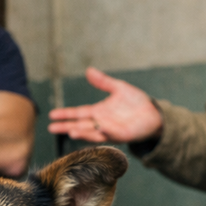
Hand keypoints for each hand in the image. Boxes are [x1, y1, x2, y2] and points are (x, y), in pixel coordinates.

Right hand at [48, 67, 163, 143]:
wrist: (153, 113)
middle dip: (66, 127)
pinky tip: (100, 127)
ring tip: (71, 131)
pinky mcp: (122, 135)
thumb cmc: (136, 102)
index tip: (52, 115)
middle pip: (80, 125)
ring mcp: (110, 130)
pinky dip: (106, 131)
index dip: (65, 114)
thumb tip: (88, 71)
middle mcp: (101, 123)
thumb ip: (103, 81)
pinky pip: (112, 134)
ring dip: (82, 133)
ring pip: (93, 133)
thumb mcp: (118, 88)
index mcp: (98, 112)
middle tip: (51, 128)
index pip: (78, 113)